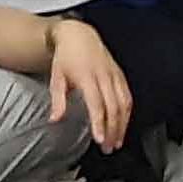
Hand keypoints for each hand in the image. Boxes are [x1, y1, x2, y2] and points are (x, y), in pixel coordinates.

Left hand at [46, 19, 132, 151]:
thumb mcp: (56, 77)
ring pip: (123, 103)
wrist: (78, 35)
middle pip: (113, 107)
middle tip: (107, 147)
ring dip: (122, 124)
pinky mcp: (120, 74)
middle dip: (112, 130)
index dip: (99, 123)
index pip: (96, 104)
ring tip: (116, 141)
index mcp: (87, 76)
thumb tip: (55, 119)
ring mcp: (113, 74)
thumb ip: (58, 100)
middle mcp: (103, 75)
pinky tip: (123, 124)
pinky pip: (127, 96)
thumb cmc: (66, 57)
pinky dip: (127, 112)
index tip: (99, 139)